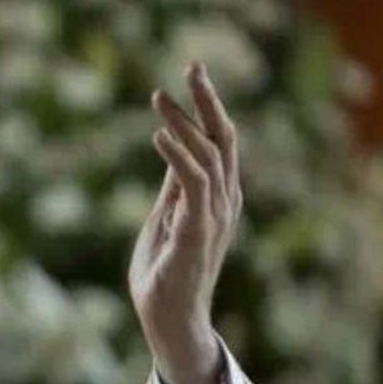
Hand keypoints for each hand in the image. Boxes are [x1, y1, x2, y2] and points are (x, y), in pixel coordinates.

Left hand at [129, 62, 240, 383]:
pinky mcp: (196, 232)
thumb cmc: (164, 273)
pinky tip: (158, 136)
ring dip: (184, 124)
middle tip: (192, 64)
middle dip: (208, 100)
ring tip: (159, 98)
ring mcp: (214, 217)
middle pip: (224, 139)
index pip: (219, 141)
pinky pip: (193, 185)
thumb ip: (173, 187)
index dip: (207, 107)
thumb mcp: (165, 219)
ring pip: (209, 156)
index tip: (188, 75)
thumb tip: (171, 150)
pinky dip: (178, 157)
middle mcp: (222, 202)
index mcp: (217, 196)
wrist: (169, 319)